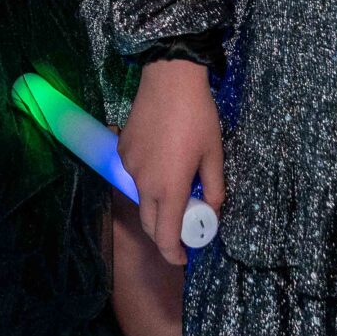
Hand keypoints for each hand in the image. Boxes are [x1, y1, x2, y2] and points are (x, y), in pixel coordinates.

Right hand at [121, 59, 223, 266]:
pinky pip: (133, 173)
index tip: (183, 257)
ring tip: (175, 185)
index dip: (173, 253)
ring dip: (156, 202)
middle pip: (149, 222)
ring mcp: (129, 165)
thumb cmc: (197, 118)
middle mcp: (143, 183)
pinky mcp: (122, 149)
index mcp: (169, 188)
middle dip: (164, 232)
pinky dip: (147, 177)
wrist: (169, 79)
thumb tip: (212, 210)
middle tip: (184, 226)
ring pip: (141, 196)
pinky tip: (161, 159)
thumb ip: (213, 188)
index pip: (164, 235)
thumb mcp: (214, 154)